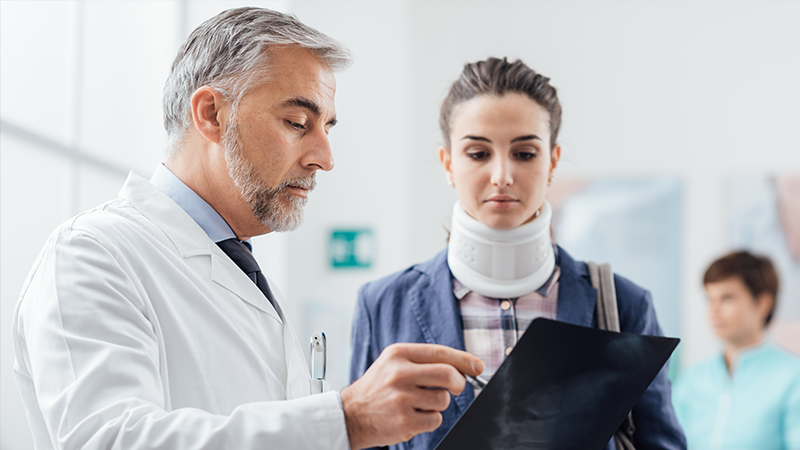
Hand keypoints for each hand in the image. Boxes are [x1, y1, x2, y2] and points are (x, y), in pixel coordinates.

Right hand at [340, 343, 483, 449]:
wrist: (350, 414)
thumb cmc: (378, 387)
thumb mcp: (393, 363)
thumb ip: (423, 362)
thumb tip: (463, 367)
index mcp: (398, 354)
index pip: (440, 353)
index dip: (464, 360)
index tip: (478, 366)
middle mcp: (399, 374)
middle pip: (448, 375)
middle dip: (459, 382)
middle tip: (456, 387)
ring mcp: (401, 399)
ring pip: (443, 400)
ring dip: (438, 403)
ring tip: (417, 403)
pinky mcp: (404, 421)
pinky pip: (435, 419)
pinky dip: (429, 420)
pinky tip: (412, 416)